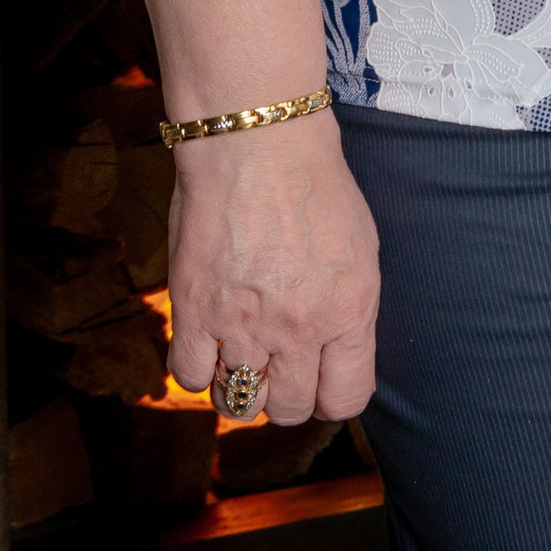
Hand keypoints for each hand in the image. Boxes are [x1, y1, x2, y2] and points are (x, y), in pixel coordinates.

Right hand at [164, 115, 379, 423]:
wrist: (258, 141)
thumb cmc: (316, 185)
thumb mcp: (360, 250)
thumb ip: (350, 313)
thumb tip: (337, 355)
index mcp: (349, 312)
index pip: (346, 399)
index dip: (331, 393)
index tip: (320, 377)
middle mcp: (299, 329)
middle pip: (289, 409)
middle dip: (285, 393)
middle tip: (277, 362)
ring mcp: (243, 325)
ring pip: (237, 404)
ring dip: (240, 385)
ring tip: (241, 352)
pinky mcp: (194, 312)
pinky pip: (190, 378)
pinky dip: (198, 367)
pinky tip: (208, 340)